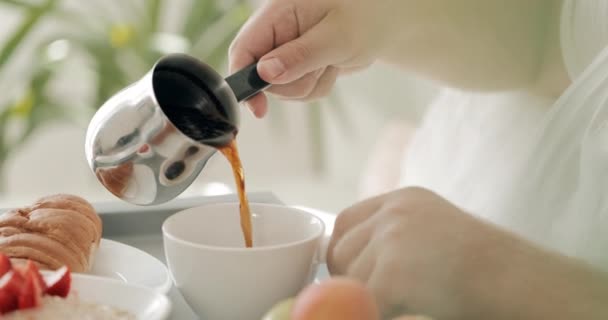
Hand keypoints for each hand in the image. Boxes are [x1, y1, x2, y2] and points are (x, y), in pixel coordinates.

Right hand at [229, 0, 391, 116]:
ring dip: (308, 85)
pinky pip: (299, 91)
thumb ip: (300, 55)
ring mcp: (286, 50)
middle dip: (292, 83)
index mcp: (277, 14)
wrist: (386, 21)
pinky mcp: (297, 65)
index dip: (243, 80)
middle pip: (262, 77)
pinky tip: (331, 66)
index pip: (244, 49)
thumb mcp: (336, 37)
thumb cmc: (367, 16)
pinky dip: (317, 86)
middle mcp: (276, 32)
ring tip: (330, 62)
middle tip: (321, 66)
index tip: (258, 108)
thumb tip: (265, 74)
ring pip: (282, 89)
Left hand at [327, 187, 501, 318]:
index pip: (347, 221)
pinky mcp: (393, 273)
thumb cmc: (484, 267)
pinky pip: (365, 302)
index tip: (351, 274)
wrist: (519, 281)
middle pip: (341, 250)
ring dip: (369, 296)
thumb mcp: (435, 231)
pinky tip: (409, 308)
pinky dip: (382, 311)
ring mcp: (392, 239)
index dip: (344, 251)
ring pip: (350, 279)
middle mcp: (394, 213)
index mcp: (403, 200)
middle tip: (379, 295)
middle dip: (352, 277)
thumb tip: (343, 259)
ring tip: (406, 301)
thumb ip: (394, 236)